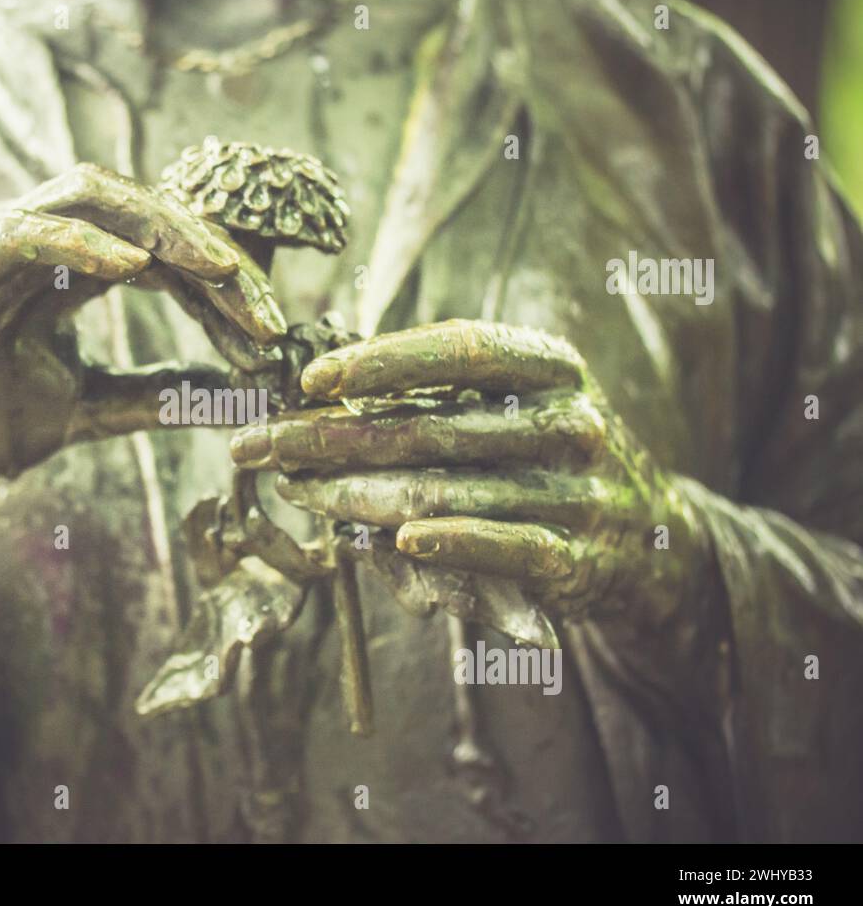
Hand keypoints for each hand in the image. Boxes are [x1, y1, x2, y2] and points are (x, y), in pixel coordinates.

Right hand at [0, 163, 285, 647]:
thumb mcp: (81, 413)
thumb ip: (150, 400)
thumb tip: (234, 397)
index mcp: (63, 273)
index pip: (159, 251)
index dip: (221, 283)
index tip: (272, 332)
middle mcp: (32, 247)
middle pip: (138, 210)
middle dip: (209, 250)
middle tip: (266, 305)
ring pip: (83, 194)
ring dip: (160, 226)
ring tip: (220, 268)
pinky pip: (18, 235)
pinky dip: (78, 243)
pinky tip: (134, 269)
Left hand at [229, 320, 711, 626]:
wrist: (647, 541)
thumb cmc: (546, 455)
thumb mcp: (516, 403)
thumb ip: (442, 391)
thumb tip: (325, 386)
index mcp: (550, 366)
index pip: (458, 349)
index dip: (380, 361)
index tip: (311, 380)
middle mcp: (567, 420)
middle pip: (429, 428)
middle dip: (329, 438)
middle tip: (258, 446)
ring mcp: (574, 490)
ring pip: (444, 490)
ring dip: (354, 494)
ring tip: (295, 492)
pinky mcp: (573, 556)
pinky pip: (497, 547)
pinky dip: (443, 543)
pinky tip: (391, 540)